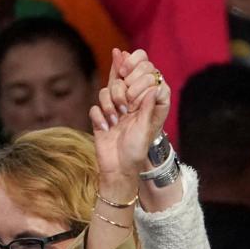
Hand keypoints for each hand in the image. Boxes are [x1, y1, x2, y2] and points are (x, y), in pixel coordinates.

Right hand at [90, 48, 168, 181]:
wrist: (119, 168)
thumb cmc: (136, 150)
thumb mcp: (145, 126)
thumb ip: (147, 106)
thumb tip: (155, 86)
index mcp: (139, 105)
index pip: (135, 80)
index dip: (134, 80)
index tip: (134, 91)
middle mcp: (125, 105)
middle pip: (117, 82)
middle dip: (119, 93)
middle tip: (125, 109)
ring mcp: (111, 111)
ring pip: (104, 92)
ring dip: (108, 106)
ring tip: (115, 121)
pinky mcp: (99, 120)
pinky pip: (94, 109)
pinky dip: (99, 118)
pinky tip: (105, 128)